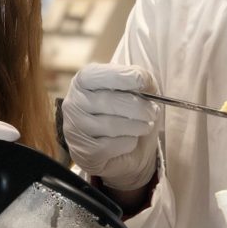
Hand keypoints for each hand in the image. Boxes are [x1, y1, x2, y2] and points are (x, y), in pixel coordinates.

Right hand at [61, 63, 159, 190]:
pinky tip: (130, 140)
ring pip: (112, 125)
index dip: (124, 76)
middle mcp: (73, 103)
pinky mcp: (84, 152)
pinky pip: (112, 146)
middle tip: (153, 112)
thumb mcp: (133, 91)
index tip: (144, 82)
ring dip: (137, 126)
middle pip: (109, 101)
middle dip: (138, 107)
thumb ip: (139, 82)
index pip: (98, 75)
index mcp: (83, 82)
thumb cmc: (125, 114)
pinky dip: (128, 143)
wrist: (119, 152)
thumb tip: (148, 84)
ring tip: (145, 126)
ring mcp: (75, 129)